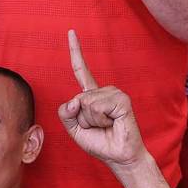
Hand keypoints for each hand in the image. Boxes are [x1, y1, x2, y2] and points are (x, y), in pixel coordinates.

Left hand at [58, 30, 145, 169]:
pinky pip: (98, 106)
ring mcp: (114, 94)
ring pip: (86, 103)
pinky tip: (113, 123)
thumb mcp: (74, 129)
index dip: (76, 51)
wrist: (118, 156)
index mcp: (91, 95)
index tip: (71, 31)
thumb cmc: (99, 142)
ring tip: (106, 125)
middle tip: (97, 127)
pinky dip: (100, 119)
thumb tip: (74, 100)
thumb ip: (65, 114)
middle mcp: (102, 91)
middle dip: (81, 118)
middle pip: (77, 99)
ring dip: (92, 120)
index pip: (81, 70)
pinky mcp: (122, 100)